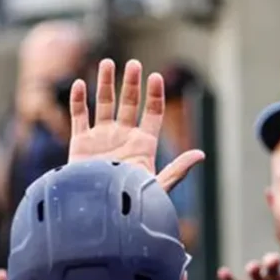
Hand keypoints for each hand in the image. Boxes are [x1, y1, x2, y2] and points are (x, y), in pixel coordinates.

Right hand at [68, 58, 204, 193]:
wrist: (97, 215)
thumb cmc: (129, 205)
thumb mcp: (155, 187)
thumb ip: (176, 170)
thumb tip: (200, 155)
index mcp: (143, 146)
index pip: (153, 114)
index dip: (155, 95)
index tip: (155, 78)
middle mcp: (123, 138)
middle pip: (129, 103)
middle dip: (132, 83)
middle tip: (134, 65)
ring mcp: (102, 139)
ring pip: (104, 103)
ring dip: (105, 83)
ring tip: (108, 63)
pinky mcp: (80, 144)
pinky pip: (79, 117)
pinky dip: (78, 100)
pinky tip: (80, 83)